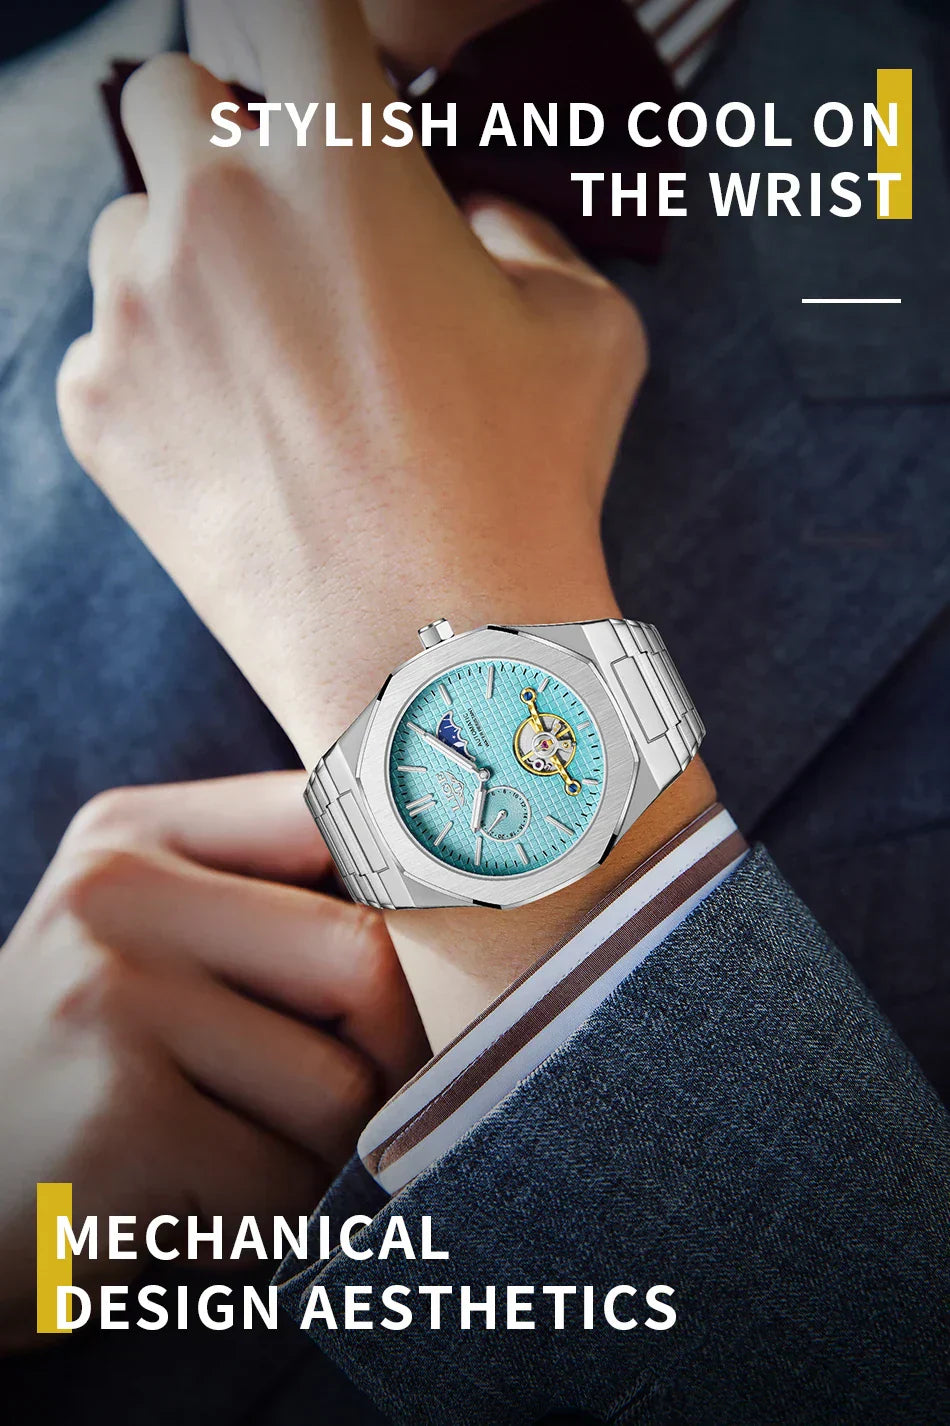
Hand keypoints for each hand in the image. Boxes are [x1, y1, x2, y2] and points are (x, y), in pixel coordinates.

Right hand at [0, 773, 425, 1350]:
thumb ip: (268, 911)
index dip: (415, 894)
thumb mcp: (146, 952)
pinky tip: (196, 1214)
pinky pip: (286, 1183)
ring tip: (235, 1164)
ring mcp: (109, 997)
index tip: (448, 956)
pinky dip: (272, 1224)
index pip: (337, 814)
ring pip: (343, 1088)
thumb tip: (462, 921)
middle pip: (368, 960)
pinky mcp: (117, 1116)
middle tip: (345, 1110)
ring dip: (321, 1160)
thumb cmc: (81, 1077)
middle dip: (388, 1061)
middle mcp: (115, 893)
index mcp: (132, 834)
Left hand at [57, 0, 712, 1049]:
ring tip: (269, 365)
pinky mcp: (97, 408)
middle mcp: (216, 210)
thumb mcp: (582, 324)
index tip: (307, 82)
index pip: (280, 6)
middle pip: (172, 98)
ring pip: (131, 229)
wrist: (434, 652)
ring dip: (185, 262)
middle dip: (224, 143)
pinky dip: (159, 372)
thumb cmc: (522, 485)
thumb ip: (517, 226)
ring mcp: (139, 313)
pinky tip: (238, 444)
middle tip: (288, 232)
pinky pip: (108, 346)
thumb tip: (466, 214)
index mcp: (339, 158)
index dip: (295, 39)